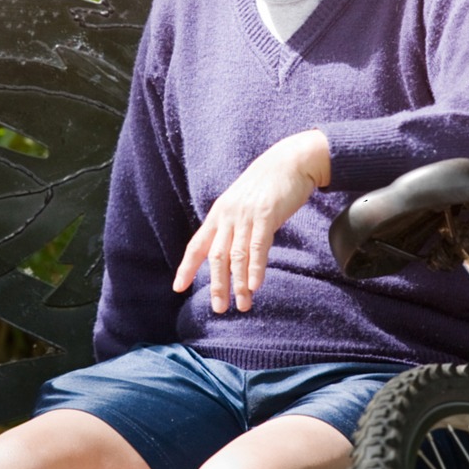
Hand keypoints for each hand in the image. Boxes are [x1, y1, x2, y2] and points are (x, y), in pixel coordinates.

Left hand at [175, 130, 330, 313]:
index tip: (178, 287)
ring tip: (242, 305)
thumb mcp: (242, 203)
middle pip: (216, 256)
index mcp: (219, 213)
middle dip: (217, 285)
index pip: (198, 244)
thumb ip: (234, 224)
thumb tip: (230, 250)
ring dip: (238, 283)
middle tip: (219, 308)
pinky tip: (255, 286)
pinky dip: (255, 268)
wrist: (290, 160)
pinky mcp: (266, 215)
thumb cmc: (268, 184)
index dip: (187, 267)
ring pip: (236, 256)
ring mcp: (246, 215)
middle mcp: (228, 215)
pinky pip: (258, 246)